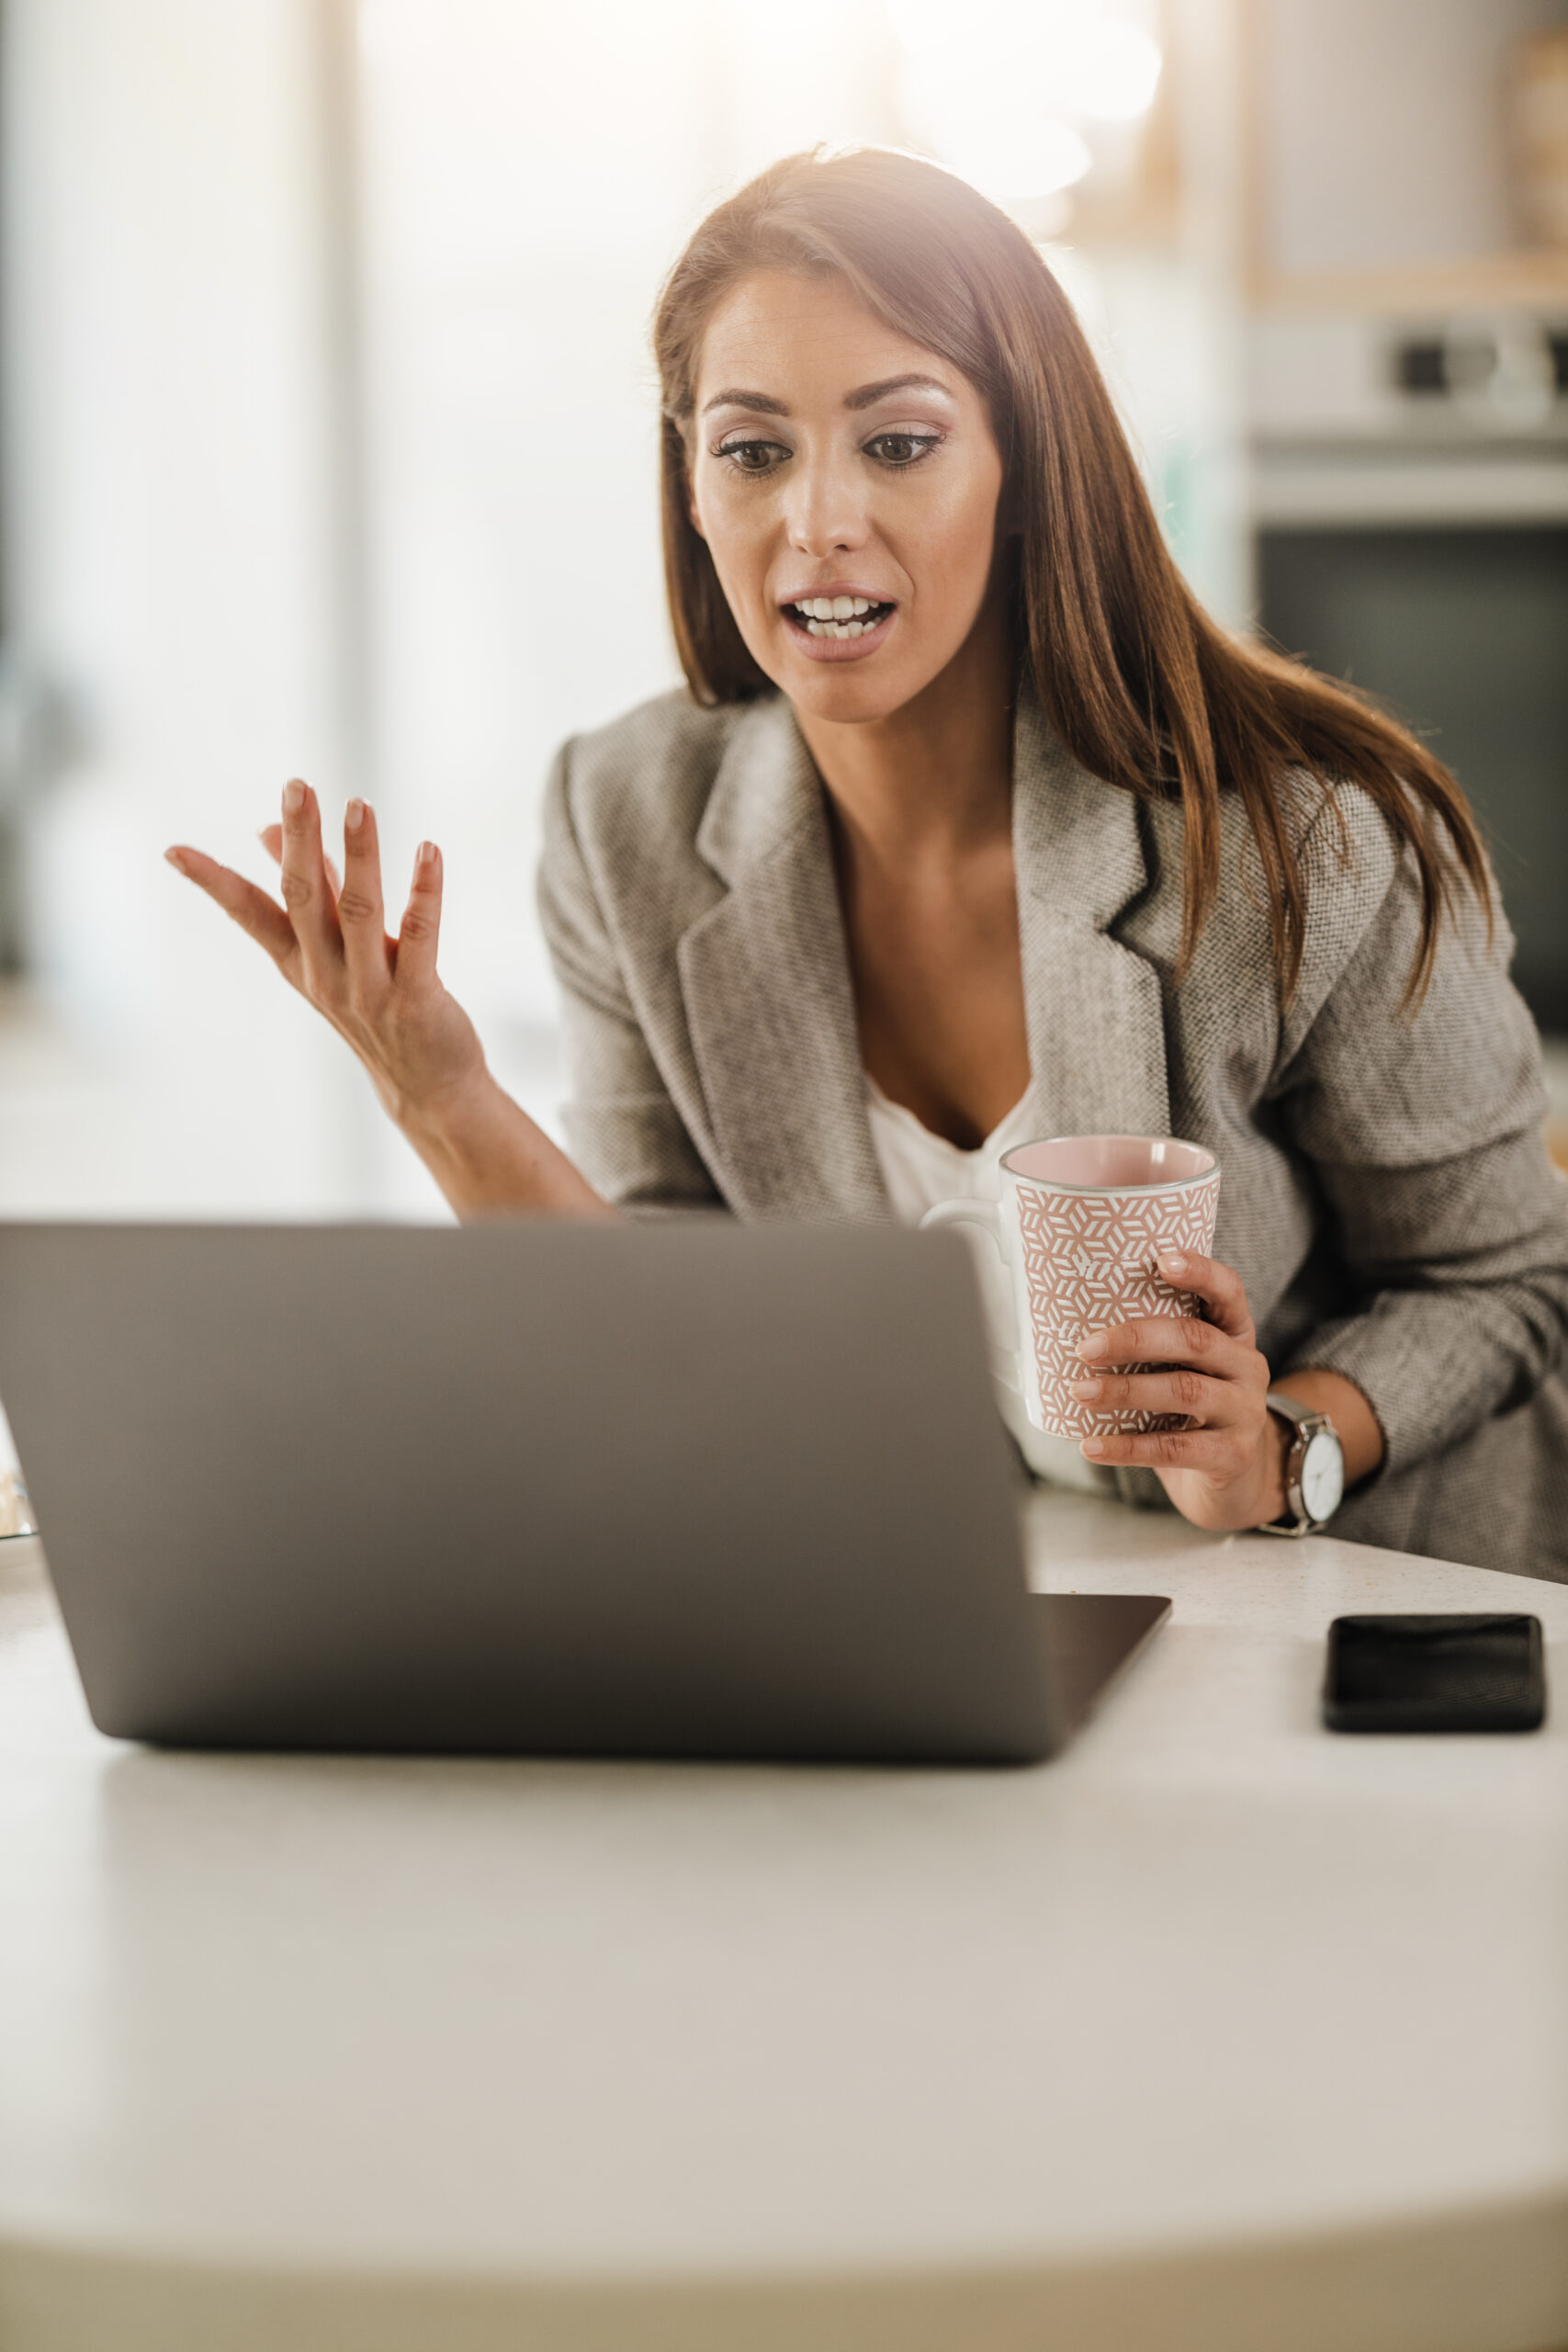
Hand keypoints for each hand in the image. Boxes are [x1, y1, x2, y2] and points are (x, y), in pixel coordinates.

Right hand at [167, 782, 484, 1126]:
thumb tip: (265, 830)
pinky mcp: (416, 999)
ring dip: (359, 856)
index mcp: (299, 962)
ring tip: (357, 805)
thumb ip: (312, 887)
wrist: (427, 1088)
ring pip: (360, 912)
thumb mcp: (334, 950)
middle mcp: (326, 975)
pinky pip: (421, 937)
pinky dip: (424, 891)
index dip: (212, 882)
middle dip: (298, 840)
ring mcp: (369, 990)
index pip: (248, 914)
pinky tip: (429, 850)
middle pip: (304, 899)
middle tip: (296, 785)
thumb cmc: (380, 1008)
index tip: (172, 850)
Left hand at [1067, 1250, 1284, 1531]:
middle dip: (1136, 1339)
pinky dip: (1127, 1447)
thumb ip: (1149, 1347)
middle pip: (1196, 1340)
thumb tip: (1062, 1322)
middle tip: (1085, 1348)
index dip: (1200, 1272)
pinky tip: (1092, 1445)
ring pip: (1185, 1391)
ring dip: (1125, 1391)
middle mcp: (1247, 1366)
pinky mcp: (1233, 1456)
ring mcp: (1245, 1412)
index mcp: (1234, 1333)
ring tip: (1080, 1392)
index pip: (1228, 1291)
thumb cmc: (1189, 1411)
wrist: (1232, 1479)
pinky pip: (1175, 1448)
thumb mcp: (1182, 1370)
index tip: (1161, 1260)